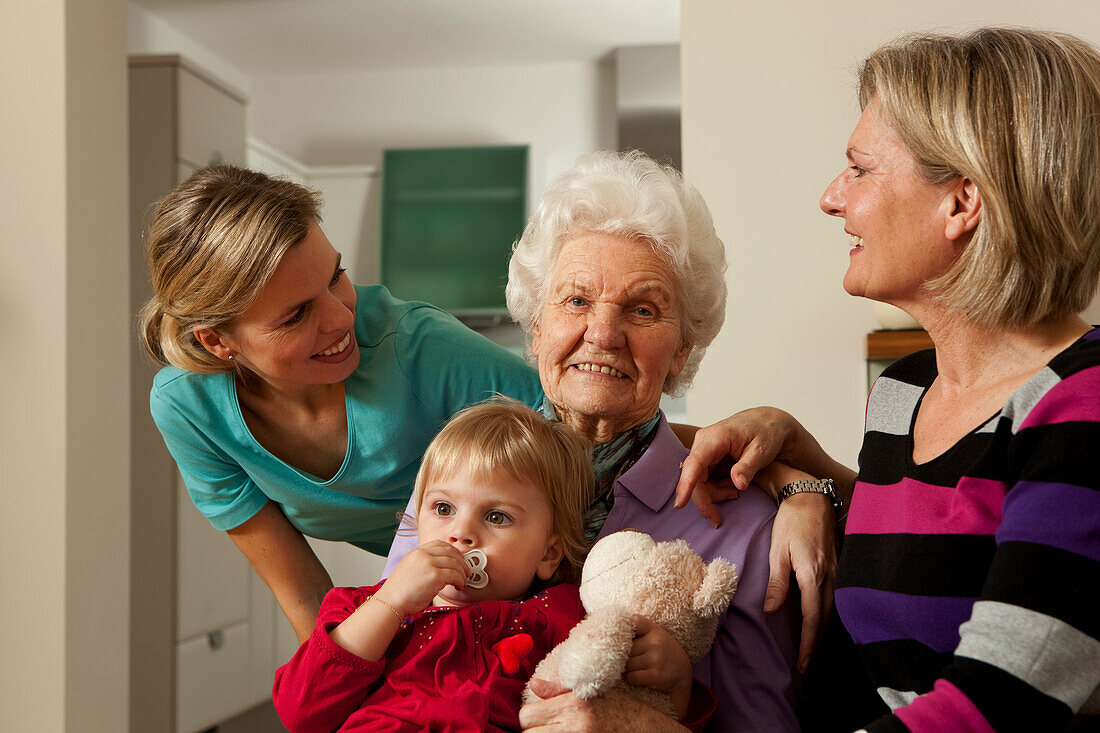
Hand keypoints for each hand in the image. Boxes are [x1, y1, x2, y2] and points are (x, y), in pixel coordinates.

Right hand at [376, 540, 467, 615]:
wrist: (390, 602)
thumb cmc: (399, 593)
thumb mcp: (410, 570)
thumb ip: (424, 565)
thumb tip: (442, 569)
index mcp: (416, 552)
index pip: (439, 544)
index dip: (453, 551)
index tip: (459, 559)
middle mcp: (423, 554)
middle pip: (450, 551)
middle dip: (462, 562)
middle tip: (466, 571)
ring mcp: (429, 563)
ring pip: (455, 563)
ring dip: (462, 573)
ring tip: (462, 582)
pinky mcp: (435, 575)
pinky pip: (455, 575)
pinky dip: (460, 581)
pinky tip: (458, 587)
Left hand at [520, 679, 687, 731]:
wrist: (645, 729)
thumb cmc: (619, 708)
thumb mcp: (592, 692)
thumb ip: (559, 689)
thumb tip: (534, 684)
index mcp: (572, 706)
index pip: (527, 715)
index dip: (531, 716)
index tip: (541, 716)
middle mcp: (573, 726)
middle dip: (535, 730)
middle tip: (547, 727)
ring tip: (556, 731)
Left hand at [625, 615, 692, 719]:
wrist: (682, 672)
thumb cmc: (662, 650)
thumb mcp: (654, 634)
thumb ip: (637, 629)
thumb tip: (608, 631)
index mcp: (654, 630)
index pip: (636, 622)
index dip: (623, 626)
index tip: (615, 633)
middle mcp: (656, 643)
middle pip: (625, 648)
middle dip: (621, 655)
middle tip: (619, 658)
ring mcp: (656, 659)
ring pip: (627, 664)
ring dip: (624, 668)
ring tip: (627, 668)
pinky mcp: (655, 676)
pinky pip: (631, 677)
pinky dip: (628, 678)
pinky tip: (632, 676)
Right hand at [674, 407, 800, 525]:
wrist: (768, 423)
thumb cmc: (766, 432)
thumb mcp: (762, 451)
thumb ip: (747, 467)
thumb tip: (737, 485)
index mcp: (716, 437)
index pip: (695, 463)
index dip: (686, 484)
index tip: (680, 503)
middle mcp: (704, 442)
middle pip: (694, 477)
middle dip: (705, 500)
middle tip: (717, 520)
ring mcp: (703, 449)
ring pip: (697, 480)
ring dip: (713, 494)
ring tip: (734, 494)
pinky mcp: (706, 456)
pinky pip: (703, 478)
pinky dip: (715, 488)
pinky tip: (731, 487)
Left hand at [764, 492, 836, 672]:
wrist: (811, 497)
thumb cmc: (791, 521)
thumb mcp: (778, 550)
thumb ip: (777, 582)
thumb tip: (771, 610)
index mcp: (813, 575)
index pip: (813, 618)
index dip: (808, 643)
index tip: (802, 662)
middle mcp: (829, 576)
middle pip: (826, 619)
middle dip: (816, 643)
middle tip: (806, 663)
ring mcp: (837, 571)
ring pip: (832, 609)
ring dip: (822, 630)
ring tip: (812, 647)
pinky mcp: (837, 566)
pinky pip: (835, 597)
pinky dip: (827, 614)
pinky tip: (820, 619)